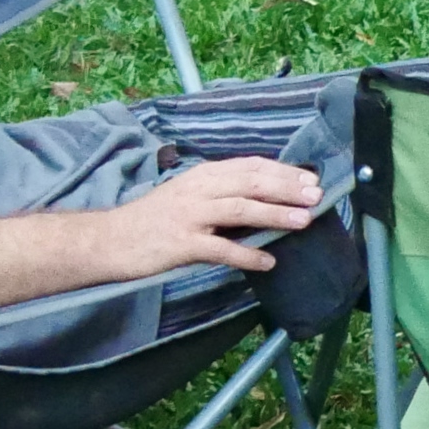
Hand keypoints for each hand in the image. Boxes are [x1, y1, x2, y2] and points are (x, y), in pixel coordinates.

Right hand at [94, 156, 321, 275]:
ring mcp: (191, 215)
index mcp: (204, 174)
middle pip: (252, 182)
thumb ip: (221, 192)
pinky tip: (268, 262)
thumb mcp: (188, 194)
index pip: (251, 165)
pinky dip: (247, 256)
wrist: (111, 238)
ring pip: (241, 209)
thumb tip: (263, 197)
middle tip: (317, 196)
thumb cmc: (153, 219)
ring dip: (275, 214)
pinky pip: (221, 249)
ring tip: (304, 221)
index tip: (310, 178)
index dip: (283, 171)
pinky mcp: (182, 244)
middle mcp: (200, 189)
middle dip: (287, 188)